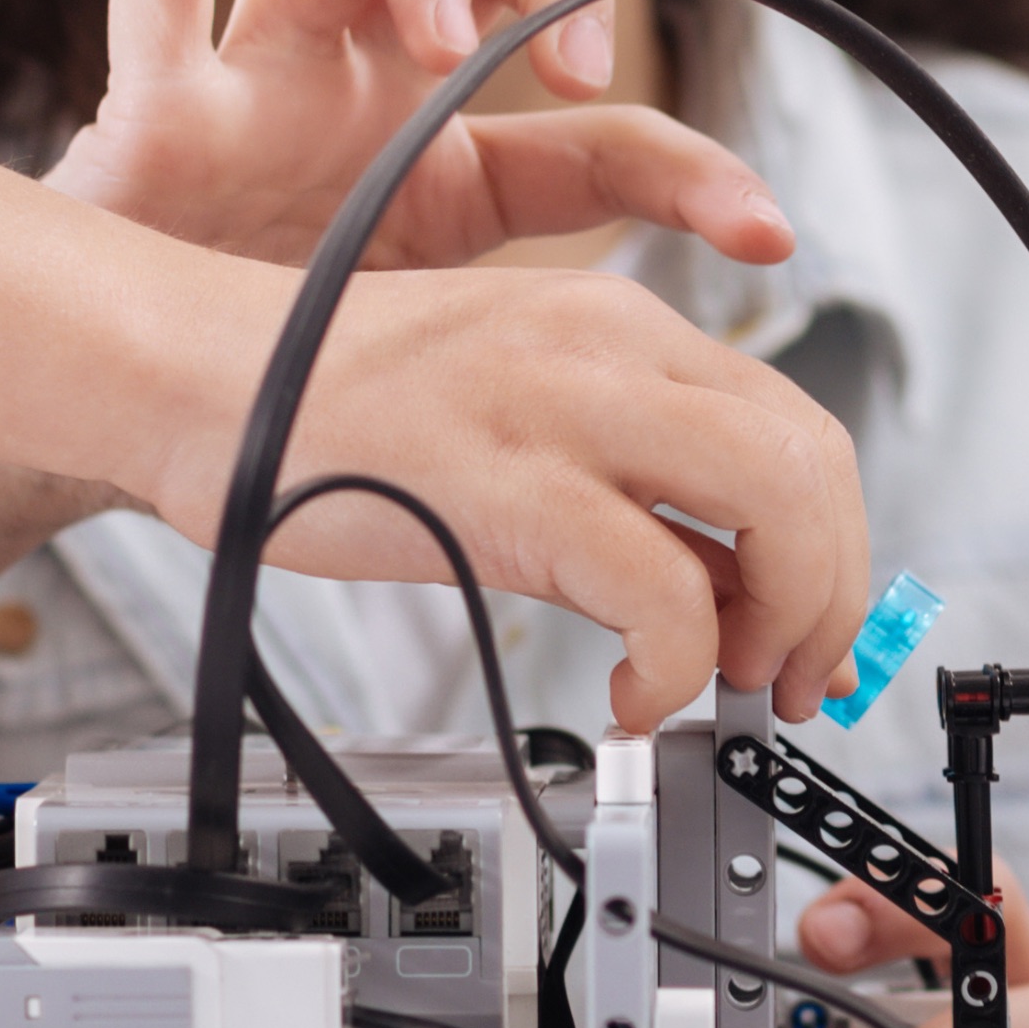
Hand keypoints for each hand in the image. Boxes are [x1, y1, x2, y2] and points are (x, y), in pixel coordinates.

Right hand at [43, 0, 789, 271]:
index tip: (671, 150)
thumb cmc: (297, 322)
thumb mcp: (473, 266)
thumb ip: (604, 226)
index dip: (615, 37)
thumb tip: (777, 234)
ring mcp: (250, 67)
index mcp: (430, 100)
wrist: (156, 422)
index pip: (545, 7)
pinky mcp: (150, 100)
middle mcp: (348, 55)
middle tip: (562, 66)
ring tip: (436, 42)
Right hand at [117, 258, 865, 730]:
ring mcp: (564, 408)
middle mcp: (613, 348)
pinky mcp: (507, 483)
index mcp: (621, 331)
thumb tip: (716, 608)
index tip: (810, 635)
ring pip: (777, 495)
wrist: (194, 375)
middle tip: (786, 678)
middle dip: (834, 591)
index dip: (834, 549)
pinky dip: (676, 664)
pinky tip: (628, 696)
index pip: (797, 430)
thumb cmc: (326, 415)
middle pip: (816, 458)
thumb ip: (617, 508)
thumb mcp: (510, 438)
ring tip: (723, 682)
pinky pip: (661, 585)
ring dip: (788, 614)